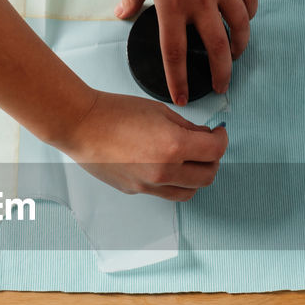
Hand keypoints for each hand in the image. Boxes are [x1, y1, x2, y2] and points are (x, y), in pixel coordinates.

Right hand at [55, 90, 227, 200]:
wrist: (82, 125)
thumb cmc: (115, 112)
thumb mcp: (160, 111)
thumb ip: (187, 128)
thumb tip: (203, 137)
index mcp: (173, 147)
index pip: (215, 151)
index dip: (222, 140)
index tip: (218, 134)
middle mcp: (164, 172)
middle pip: (207, 176)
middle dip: (213, 160)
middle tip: (207, 147)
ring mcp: (149, 185)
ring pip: (189, 192)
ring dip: (195, 177)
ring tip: (188, 160)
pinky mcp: (136, 191)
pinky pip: (165, 192)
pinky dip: (173, 181)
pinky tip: (165, 164)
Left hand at [116, 0, 257, 104]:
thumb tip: (120, 15)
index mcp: (171, 4)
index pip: (175, 53)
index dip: (179, 80)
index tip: (183, 98)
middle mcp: (200, 0)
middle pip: (216, 49)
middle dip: (219, 75)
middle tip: (219, 87)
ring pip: (240, 27)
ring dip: (239, 48)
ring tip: (234, 57)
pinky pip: (249, 0)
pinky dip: (249, 16)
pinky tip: (244, 22)